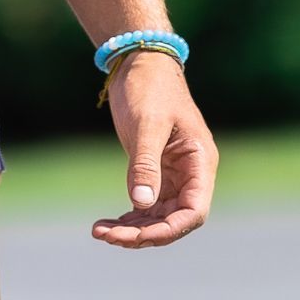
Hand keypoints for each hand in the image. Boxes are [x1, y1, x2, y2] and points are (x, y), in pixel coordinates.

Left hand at [91, 49, 217, 249]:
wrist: (140, 63)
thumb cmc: (149, 88)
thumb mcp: (147, 125)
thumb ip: (145, 164)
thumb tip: (141, 204)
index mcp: (199, 162)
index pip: (194, 211)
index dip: (168, 230)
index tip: (136, 237)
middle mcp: (191, 173)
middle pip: (174, 220)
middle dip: (143, 233)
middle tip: (105, 235)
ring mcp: (174, 174)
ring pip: (158, 217)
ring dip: (133, 230)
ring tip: (99, 231)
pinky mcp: (156, 171)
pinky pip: (146, 206)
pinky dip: (129, 218)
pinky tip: (106, 224)